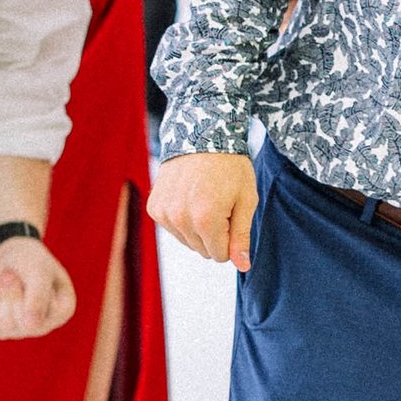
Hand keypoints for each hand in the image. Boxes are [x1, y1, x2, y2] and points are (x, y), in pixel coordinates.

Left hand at [0, 237, 76, 339]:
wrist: (6, 253)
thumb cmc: (29, 260)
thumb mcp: (37, 269)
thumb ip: (38, 296)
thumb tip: (31, 326)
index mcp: (63, 310)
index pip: (44, 316)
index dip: (31, 294)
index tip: (35, 274)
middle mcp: (46, 324)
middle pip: (25, 324)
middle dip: (14, 293)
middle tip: (13, 274)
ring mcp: (24, 329)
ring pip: (7, 325)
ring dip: (3, 297)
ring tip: (6, 281)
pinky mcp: (3, 329)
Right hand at [148, 150, 258, 269]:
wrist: (202, 134)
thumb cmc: (230, 165)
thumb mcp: (246, 199)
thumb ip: (242, 236)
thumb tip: (243, 266)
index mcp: (206, 219)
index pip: (220, 255)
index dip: (230, 237)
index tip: (232, 213)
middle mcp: (181, 219)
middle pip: (203, 251)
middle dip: (215, 233)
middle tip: (219, 203)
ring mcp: (165, 213)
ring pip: (187, 241)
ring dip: (197, 227)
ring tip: (204, 197)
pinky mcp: (154, 207)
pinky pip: (173, 228)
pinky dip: (182, 218)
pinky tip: (189, 196)